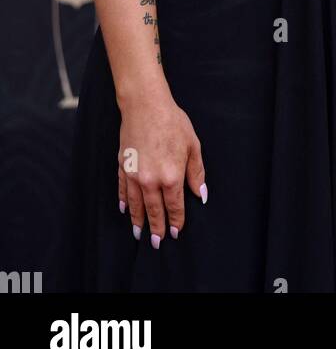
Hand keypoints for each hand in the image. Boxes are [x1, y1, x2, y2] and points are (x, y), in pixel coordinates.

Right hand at [118, 92, 205, 246]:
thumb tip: (200, 194)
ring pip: (136, 205)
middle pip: (154, 211)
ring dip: (138, 220)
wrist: (145, 105)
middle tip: (156, 242)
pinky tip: (124, 210)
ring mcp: (134, 175)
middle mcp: (151, 181)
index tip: (176, 232)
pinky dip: (123, 202)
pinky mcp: (123, 167)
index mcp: (171, 176)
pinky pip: (122, 191)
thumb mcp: (192, 145)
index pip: (174, 206)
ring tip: (139, 233)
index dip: (176, 221)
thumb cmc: (173, 122)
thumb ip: (196, 172)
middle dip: (156, 228)